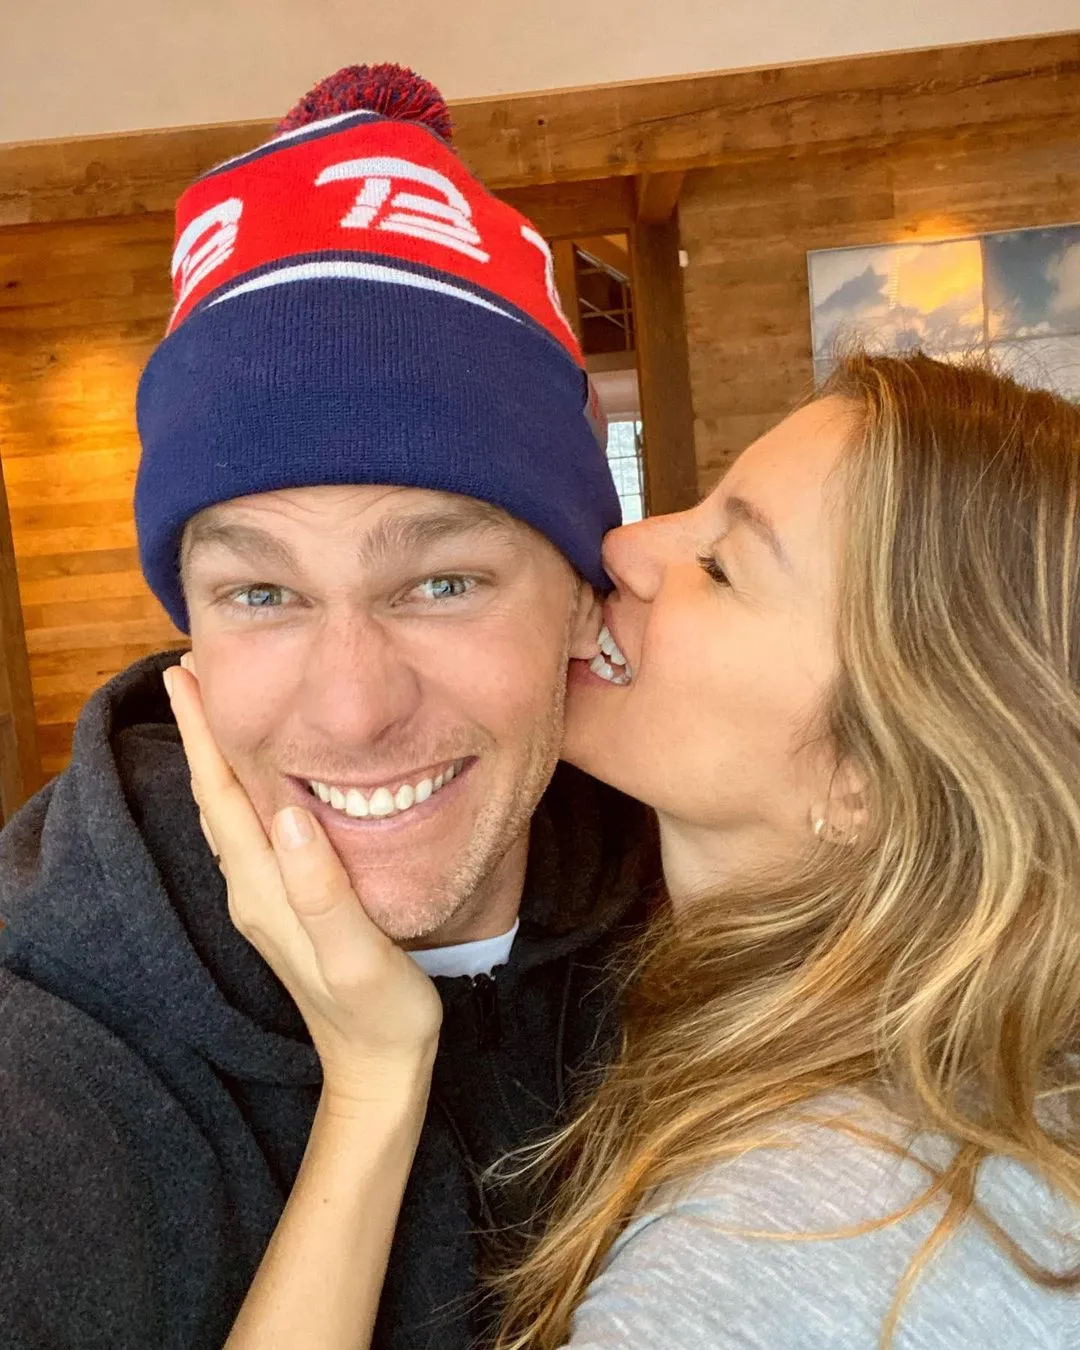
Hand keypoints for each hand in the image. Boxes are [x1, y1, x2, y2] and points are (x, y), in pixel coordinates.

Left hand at [164, 657, 442, 1110]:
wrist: (376, 1070)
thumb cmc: (380, 1014)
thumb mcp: (358, 954)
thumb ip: (323, 889)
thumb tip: (292, 813)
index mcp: (265, 890)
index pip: (222, 796)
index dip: (203, 734)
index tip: (187, 675)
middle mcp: (253, 890)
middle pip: (215, 796)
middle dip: (202, 733)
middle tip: (195, 672)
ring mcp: (266, 901)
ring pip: (230, 813)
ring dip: (218, 758)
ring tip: (218, 712)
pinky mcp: (286, 908)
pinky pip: (251, 833)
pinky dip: (244, 790)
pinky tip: (262, 779)